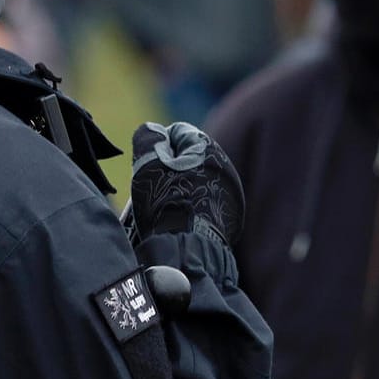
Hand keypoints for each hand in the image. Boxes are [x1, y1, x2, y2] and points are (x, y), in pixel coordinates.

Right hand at [123, 122, 243, 246]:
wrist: (189, 248)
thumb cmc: (166, 202)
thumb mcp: (148, 164)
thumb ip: (148, 138)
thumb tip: (153, 130)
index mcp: (206, 146)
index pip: (177, 132)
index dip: (158, 146)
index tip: (148, 165)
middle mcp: (225, 165)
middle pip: (189, 157)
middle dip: (171, 167)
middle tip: (155, 186)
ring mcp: (231, 192)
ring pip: (198, 180)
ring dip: (182, 186)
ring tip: (166, 205)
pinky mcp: (231, 215)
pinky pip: (206, 201)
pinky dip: (194, 204)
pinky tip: (181, 217)